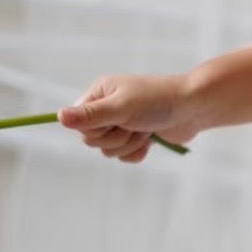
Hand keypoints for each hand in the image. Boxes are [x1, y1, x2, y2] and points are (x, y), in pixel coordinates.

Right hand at [57, 73, 200, 161]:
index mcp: (99, 94)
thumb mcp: (121, 108)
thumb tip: (58, 117)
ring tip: (145, 130)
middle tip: (134, 124)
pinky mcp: (135, 138)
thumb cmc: (157, 101)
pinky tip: (150, 140)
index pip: (78, 123)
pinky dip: (137, 153)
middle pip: (92, 140)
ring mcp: (121, 124)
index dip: (95, 129)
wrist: (193, 108)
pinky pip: (123, 157)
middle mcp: (107, 108)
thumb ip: (91, 116)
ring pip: (108, 151)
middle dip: (116, 138)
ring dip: (129, 144)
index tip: (113, 121)